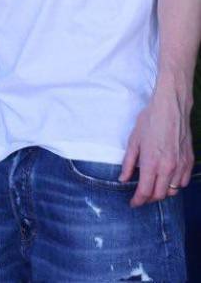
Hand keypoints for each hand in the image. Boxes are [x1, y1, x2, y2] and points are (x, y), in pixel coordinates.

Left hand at [119, 90, 192, 206]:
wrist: (171, 108)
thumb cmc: (149, 121)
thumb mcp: (133, 140)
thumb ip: (128, 162)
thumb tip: (123, 179)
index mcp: (152, 163)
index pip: (145, 191)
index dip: (138, 200)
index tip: (133, 204)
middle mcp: (168, 168)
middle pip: (160, 195)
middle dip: (149, 199)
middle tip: (140, 196)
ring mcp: (181, 166)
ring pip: (172, 190)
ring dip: (162, 192)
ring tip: (152, 187)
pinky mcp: (190, 162)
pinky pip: (183, 182)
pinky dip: (174, 184)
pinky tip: (167, 179)